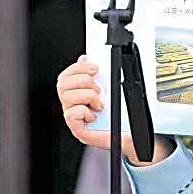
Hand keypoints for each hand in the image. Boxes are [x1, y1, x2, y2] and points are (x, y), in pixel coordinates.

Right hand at [55, 56, 172, 167]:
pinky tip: (95, 115)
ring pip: (67, 97)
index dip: (77, 68)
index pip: (66, 76)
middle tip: (99, 88)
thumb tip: (85, 58)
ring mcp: (74, 118)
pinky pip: (71, 114)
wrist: (130, 135)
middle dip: (83, 80)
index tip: (94, 67)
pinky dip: (85, 111)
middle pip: (62, 84)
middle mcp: (73, 104)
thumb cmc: (121, 115)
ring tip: (100, 104)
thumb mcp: (112, 90)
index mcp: (78, 93)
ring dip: (88, 96)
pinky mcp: (78, 130)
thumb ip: (98, 74)